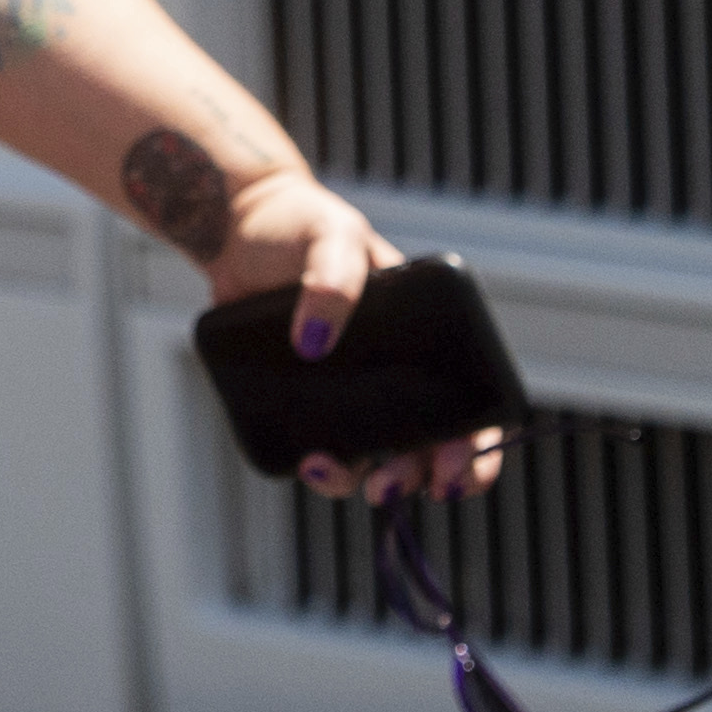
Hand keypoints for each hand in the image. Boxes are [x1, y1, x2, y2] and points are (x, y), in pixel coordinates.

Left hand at [203, 165, 509, 506]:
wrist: (237, 228)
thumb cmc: (302, 223)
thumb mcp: (329, 237)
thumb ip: (331, 279)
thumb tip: (313, 346)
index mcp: (426, 337)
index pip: (469, 404)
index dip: (474, 449)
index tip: (455, 475)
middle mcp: (394, 371)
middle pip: (422, 444)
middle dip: (415, 477)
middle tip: (389, 488)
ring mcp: (348, 388)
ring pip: (370, 455)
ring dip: (359, 478)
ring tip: (328, 470)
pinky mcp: (301, 397)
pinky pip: (317, 443)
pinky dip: (316, 462)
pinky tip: (302, 458)